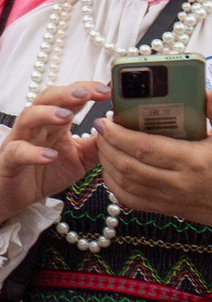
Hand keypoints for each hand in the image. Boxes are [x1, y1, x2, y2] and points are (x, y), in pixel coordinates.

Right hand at [0, 81, 104, 239]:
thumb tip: (120, 132)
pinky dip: (32, 153)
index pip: (68, 99)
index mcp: (53, 124)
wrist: (8, 196)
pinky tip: (49, 156)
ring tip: (66, 116)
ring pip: (27, 119)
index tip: (107, 90)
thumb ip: (96, 146)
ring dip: (46, 114)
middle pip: (45, 100)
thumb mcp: (79, 161)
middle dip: (66, 94)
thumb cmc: (42, 174)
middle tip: (86, 93)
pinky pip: (17, 153)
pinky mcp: (7, 162)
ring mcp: (18, 142)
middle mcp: (35, 128)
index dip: (85, 91)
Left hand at [96, 106, 211, 223]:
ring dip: (107, 162)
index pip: (143, 148)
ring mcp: (170, 199)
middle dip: (107, 145)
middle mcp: (178, 183)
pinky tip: (113, 167)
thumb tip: (200, 92)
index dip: (117, 134)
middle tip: (100, 129)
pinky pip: (129, 199)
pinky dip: (114, 182)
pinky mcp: (166, 209)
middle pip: (127, 165)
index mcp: (193, 161)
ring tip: (104, 144)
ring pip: (124, 183)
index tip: (106, 121)